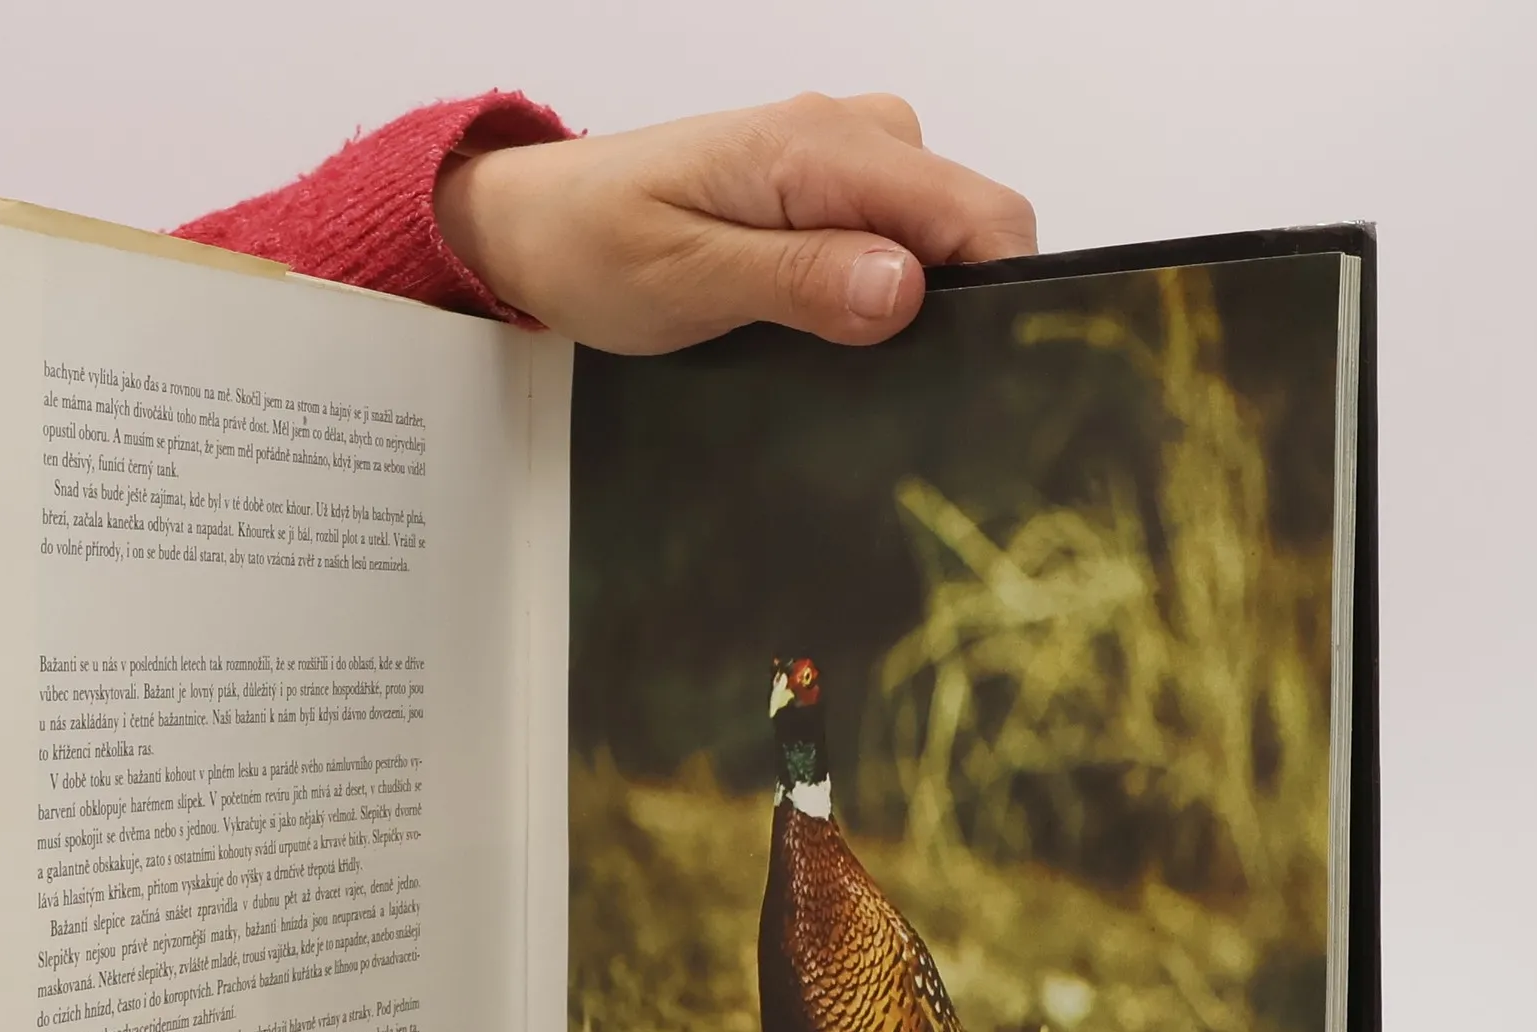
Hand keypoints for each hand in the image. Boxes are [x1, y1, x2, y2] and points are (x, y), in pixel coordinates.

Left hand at [435, 92, 1036, 353]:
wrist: (536, 223)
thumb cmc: (594, 246)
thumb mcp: (687, 278)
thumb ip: (799, 281)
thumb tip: (907, 288)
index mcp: (821, 149)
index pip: (976, 214)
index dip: (1000, 296)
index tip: (978, 377)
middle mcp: (850, 138)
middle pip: (970, 225)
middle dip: (958, 307)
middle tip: (899, 388)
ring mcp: (842, 161)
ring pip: (937, 236)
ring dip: (916, 304)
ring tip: (856, 367)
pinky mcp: (825, 192)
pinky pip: (895, 237)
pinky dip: (884, 290)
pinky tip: (839, 337)